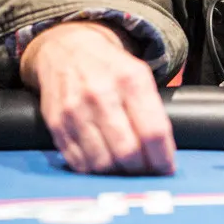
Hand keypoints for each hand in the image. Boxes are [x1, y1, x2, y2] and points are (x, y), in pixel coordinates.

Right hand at [20, 21, 174, 174]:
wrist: (67, 49)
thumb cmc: (109, 67)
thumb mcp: (139, 74)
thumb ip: (152, 110)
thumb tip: (162, 153)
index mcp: (130, 80)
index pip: (153, 131)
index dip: (163, 158)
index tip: (167, 169)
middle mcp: (102, 94)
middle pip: (128, 151)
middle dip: (141, 170)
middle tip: (147, 174)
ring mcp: (76, 110)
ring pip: (102, 162)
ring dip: (118, 174)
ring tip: (126, 172)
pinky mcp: (56, 123)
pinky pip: (79, 161)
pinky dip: (94, 171)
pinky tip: (103, 167)